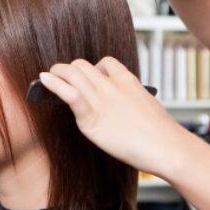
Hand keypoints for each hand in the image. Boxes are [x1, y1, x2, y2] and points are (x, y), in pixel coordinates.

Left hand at [38, 57, 189, 176]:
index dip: (93, 69)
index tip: (88, 78)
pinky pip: (68, 92)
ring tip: (48, 76)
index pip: (105, 62)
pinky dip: (53, 83)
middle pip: (83, 65)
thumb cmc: (160, 134)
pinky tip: (43, 80)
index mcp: (128, 81)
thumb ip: (130, 100)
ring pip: (73, 73)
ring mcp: (101, 99)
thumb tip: (119, 107)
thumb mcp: (146, 106)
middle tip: (61, 77)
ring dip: (57, 72)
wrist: (166, 147)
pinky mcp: (92, 115)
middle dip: (70, 70)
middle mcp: (112, 85)